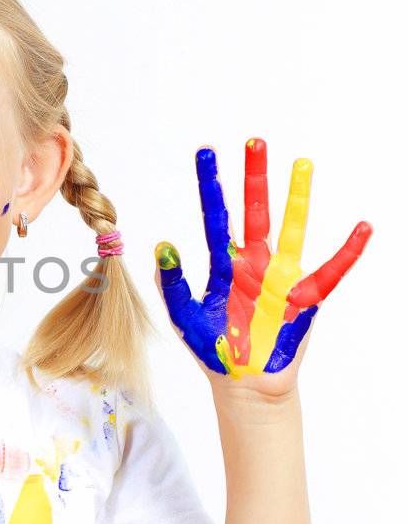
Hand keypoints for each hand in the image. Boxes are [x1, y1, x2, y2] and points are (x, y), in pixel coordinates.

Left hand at [154, 139, 370, 390]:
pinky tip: (362, 228)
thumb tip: (162, 246)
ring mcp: (281, 277)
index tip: (205, 152)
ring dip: (297, 197)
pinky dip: (348, 251)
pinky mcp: (305, 297)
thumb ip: (173, 283)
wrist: (244, 383)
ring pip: (292, 228)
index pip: (215, 216)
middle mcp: (254, 262)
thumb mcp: (184, 316)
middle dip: (254, 176)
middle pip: (254, 210)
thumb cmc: (214, 348)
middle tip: (254, 140)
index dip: (211, 185)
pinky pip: (331, 271)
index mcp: (224, 263)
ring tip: (302, 163)